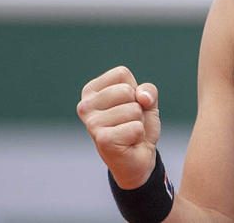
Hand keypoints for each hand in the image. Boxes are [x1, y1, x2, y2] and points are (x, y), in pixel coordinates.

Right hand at [77, 65, 161, 188]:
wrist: (137, 158)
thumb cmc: (137, 124)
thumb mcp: (146, 101)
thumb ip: (148, 90)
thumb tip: (142, 98)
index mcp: (91, 91)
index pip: (121, 74)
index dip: (134, 89)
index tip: (128, 105)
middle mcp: (85, 106)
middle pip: (127, 90)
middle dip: (137, 106)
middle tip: (129, 121)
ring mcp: (92, 124)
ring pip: (134, 109)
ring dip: (138, 122)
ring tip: (128, 132)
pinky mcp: (103, 140)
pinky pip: (136, 127)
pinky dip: (139, 135)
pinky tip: (128, 142)